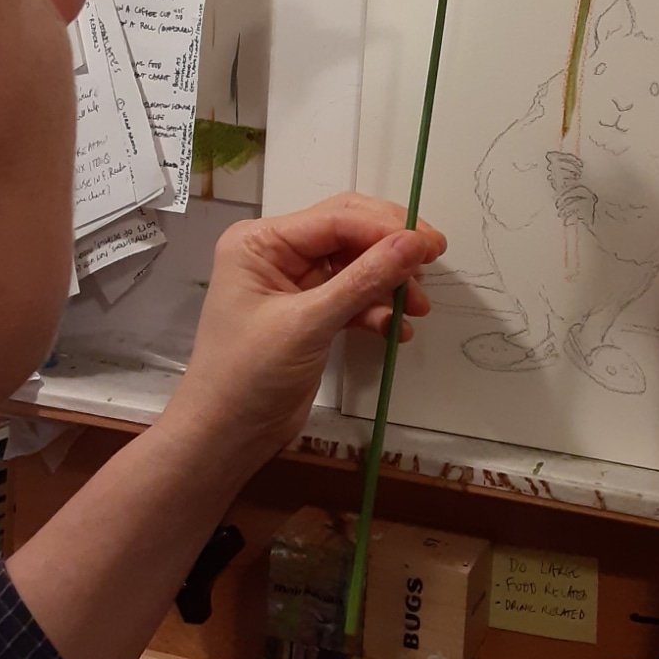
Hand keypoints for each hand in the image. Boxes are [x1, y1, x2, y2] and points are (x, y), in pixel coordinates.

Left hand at [161, 193, 444, 467]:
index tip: (431, 244)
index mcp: (261, 241)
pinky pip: (353, 295)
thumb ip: (364, 280)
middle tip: (433, 261)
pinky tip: (394, 329)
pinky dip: (376, 309)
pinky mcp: (310, 312)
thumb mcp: (308, 324)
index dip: (386, 227)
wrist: (224, 439)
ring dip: (388, 283)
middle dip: (390, 249)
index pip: (335, 219)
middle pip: (348, 233)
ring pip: (356, 264)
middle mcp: (277, 252)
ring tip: (416, 308)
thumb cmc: (249, 377)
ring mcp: (294, 282)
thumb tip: (415, 243)